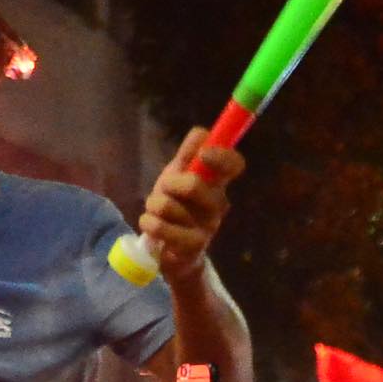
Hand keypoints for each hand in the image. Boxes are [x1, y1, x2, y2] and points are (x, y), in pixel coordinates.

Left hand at [135, 128, 238, 283]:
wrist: (170, 248)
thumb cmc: (176, 207)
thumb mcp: (177, 177)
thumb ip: (187, 155)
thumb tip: (201, 132)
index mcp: (217, 183)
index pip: (234, 165)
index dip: (222, 156)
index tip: (204, 154)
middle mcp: (218, 204)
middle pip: (194, 184)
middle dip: (169, 183)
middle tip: (165, 189)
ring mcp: (207, 227)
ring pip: (168, 206)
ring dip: (154, 205)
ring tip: (157, 213)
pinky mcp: (192, 247)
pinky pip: (159, 227)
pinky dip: (148, 222)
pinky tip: (152, 226)